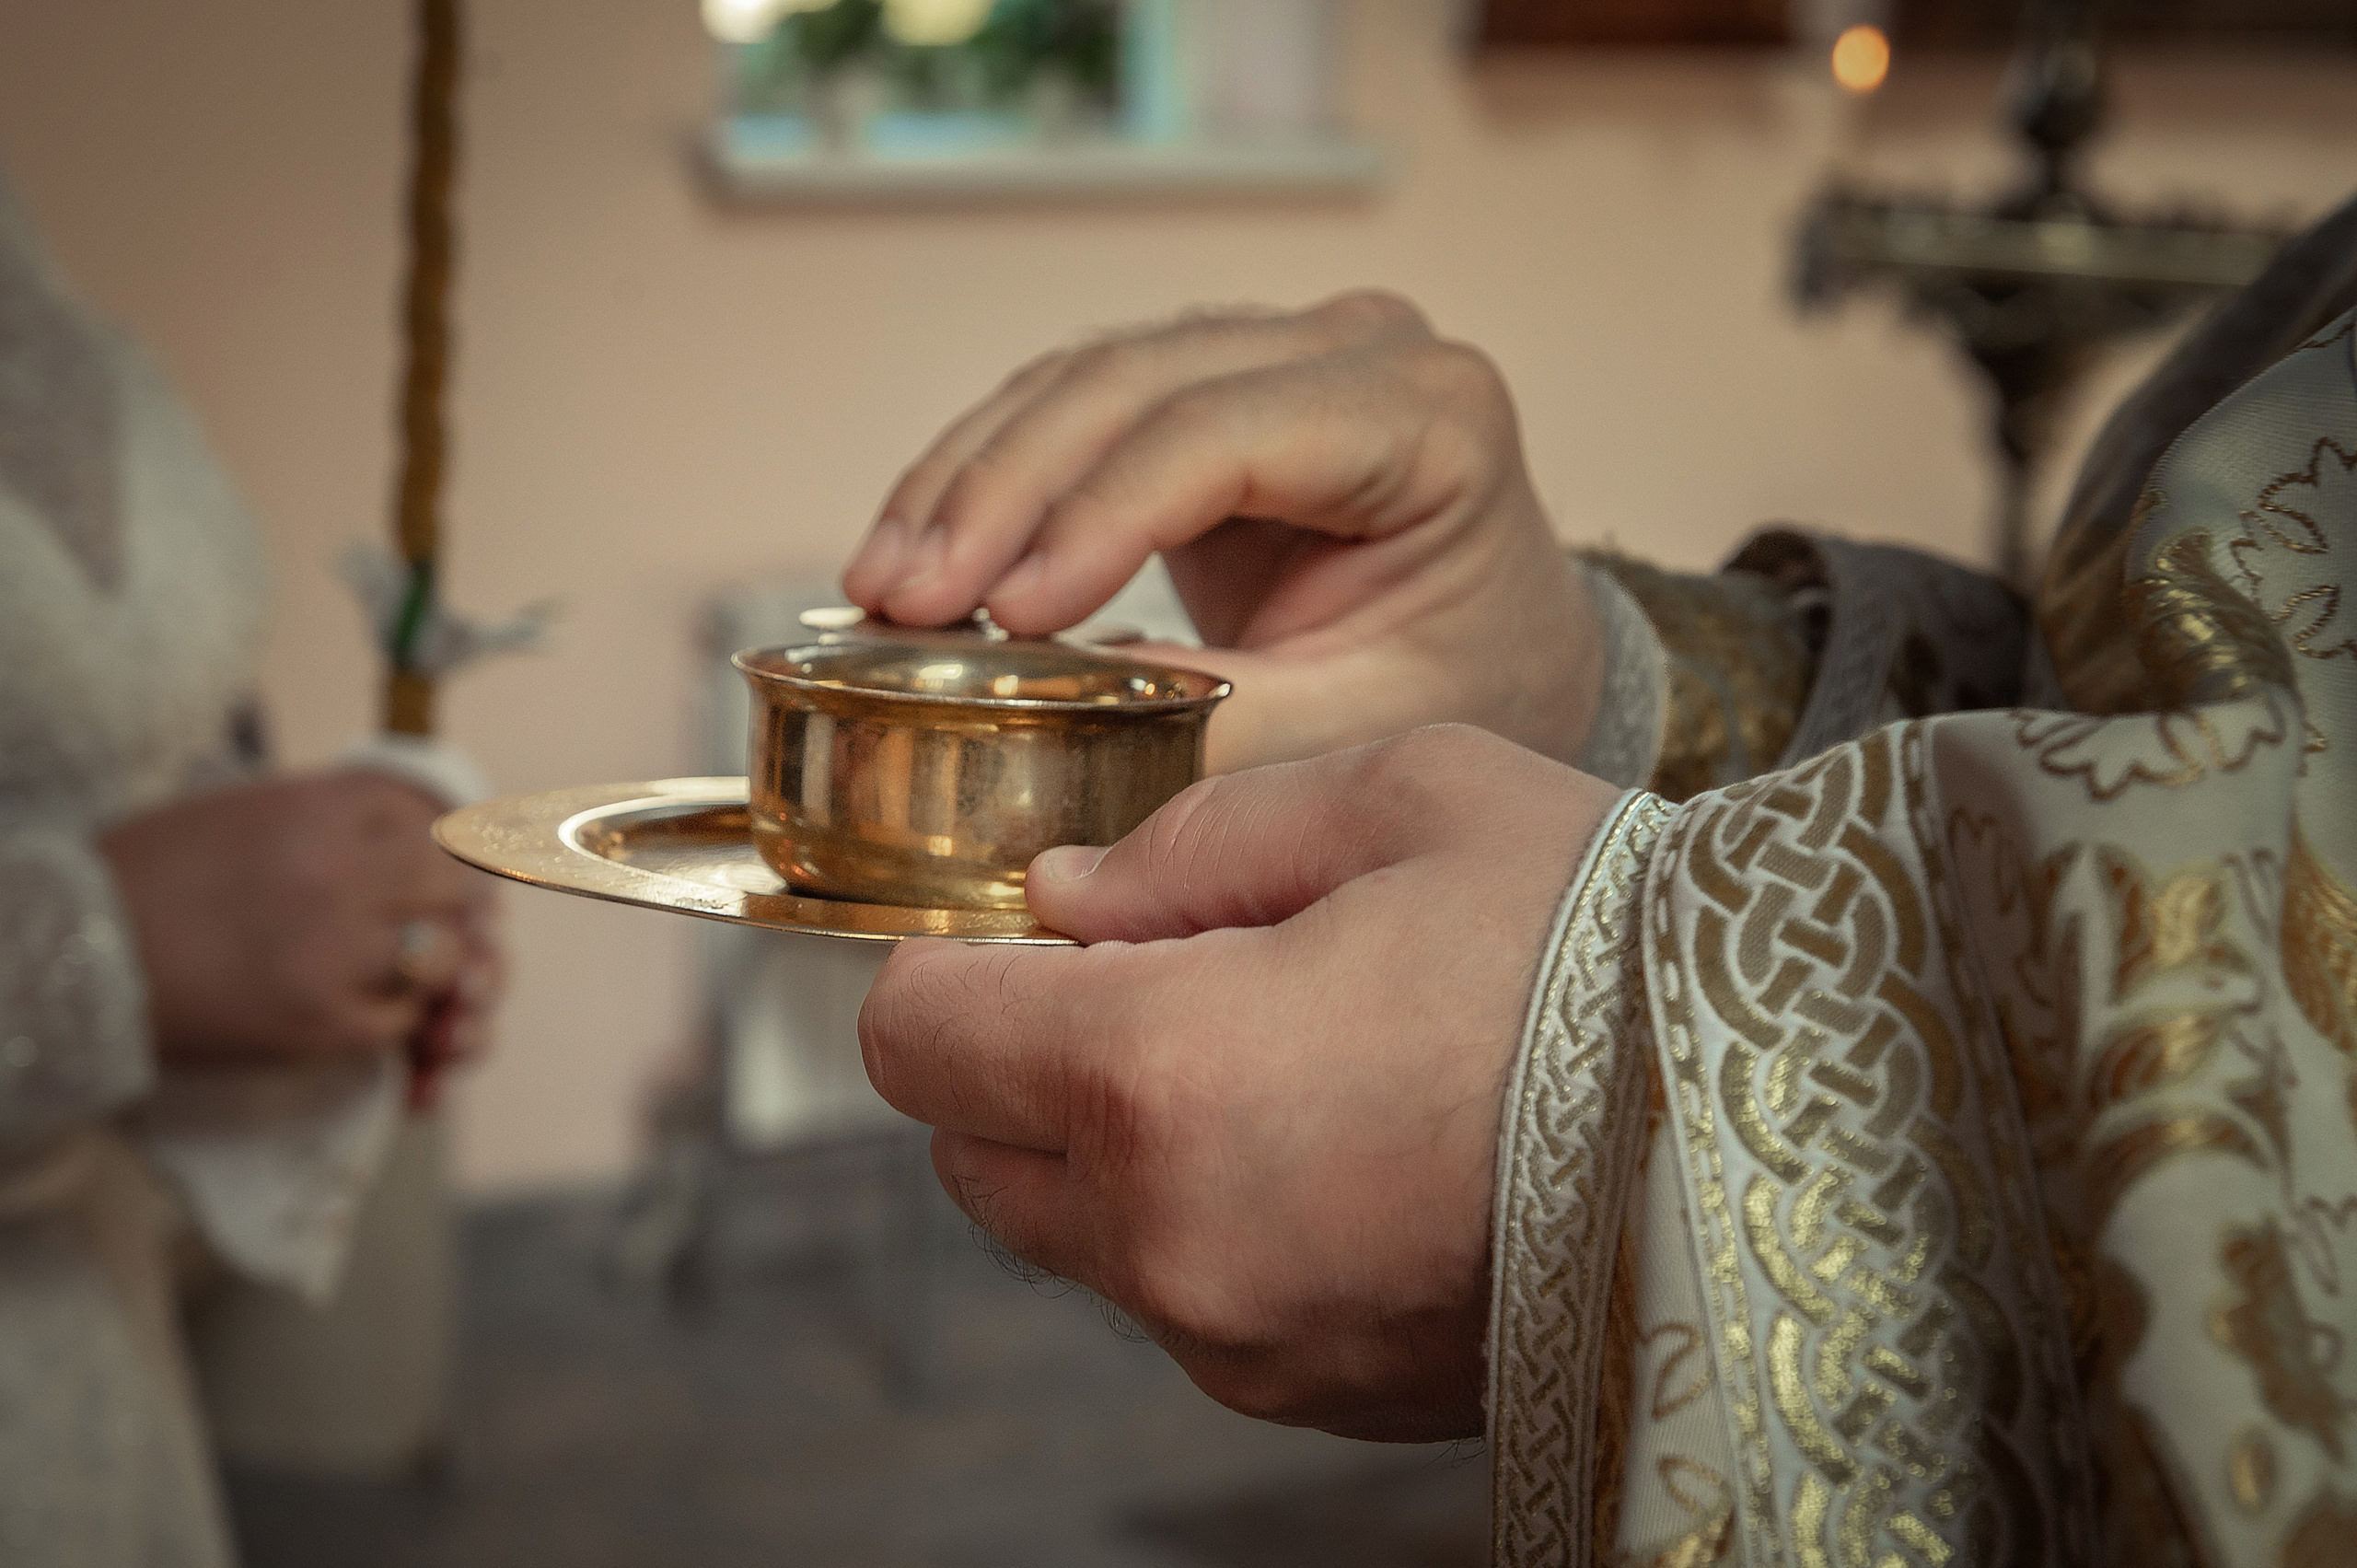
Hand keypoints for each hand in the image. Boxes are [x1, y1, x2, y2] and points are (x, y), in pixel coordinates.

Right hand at [100, 770, 503, 1068]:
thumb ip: (326, 814)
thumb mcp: (241, 811)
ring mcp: (334, 951)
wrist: (72, 953)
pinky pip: (402, 1019)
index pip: (429, 814)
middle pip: (451, 881)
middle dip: (442, 898)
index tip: (427, 860)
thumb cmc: (146, 874)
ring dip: (430, 961)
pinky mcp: (319, 1022)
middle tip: (417, 915)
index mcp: (318, 809)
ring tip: (393, 964)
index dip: (433, 839)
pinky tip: (361, 1006)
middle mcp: (338, 872)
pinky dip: (395, 1015)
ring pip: (444, 954)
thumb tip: (411, 817)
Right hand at [841, 293, 1603, 772]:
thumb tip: (1044, 727)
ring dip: (966, 481)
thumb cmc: (1463, 682)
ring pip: (1082, 380)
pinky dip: (984, 481)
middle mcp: (1352, 346)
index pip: (1227, 432)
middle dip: (1000, 494)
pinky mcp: (1206, 383)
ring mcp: (1275, 349)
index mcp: (1429, 416)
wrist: (1505, 651)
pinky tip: (914, 552)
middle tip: (901, 602)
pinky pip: (1071, 409)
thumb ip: (1220, 721)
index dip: (1098, 514)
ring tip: (881, 587)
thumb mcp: (1365, 723)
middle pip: (1135, 382)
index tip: (1003, 613)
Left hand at [859, 726, 1620, 1439]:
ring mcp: (1246, 1342)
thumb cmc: (1606, 941)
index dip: (959, 960)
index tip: (1042, 925)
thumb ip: (1188, 844)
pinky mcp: (1319, 1395)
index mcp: (1163, 1080)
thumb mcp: (1399, 799)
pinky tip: (1347, 1139)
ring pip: (1080, 1235)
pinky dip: (1214, 1220)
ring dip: (1121, 1145)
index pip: (919, 1037)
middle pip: (974, 1153)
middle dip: (1028, 1057)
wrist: (1795, 1124)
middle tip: (1170, 973)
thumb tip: (1068, 898)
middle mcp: (1174, 1244)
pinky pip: (1191, 1297)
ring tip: (1290, 1052)